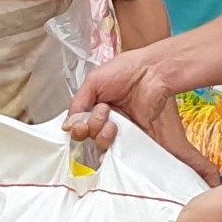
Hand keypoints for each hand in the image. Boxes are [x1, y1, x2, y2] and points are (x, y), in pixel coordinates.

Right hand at [65, 41, 180, 143]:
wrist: (153, 72)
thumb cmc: (128, 69)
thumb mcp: (94, 80)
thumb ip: (78, 102)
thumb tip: (68, 124)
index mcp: (94, 105)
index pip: (78, 125)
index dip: (77, 128)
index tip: (81, 123)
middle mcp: (105, 118)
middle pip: (88, 137)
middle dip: (92, 127)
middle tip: (104, 112)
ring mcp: (120, 127)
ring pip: (102, 145)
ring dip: (103, 136)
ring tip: (114, 124)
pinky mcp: (135, 134)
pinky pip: (122, 150)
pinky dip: (115, 152)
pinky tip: (115, 141)